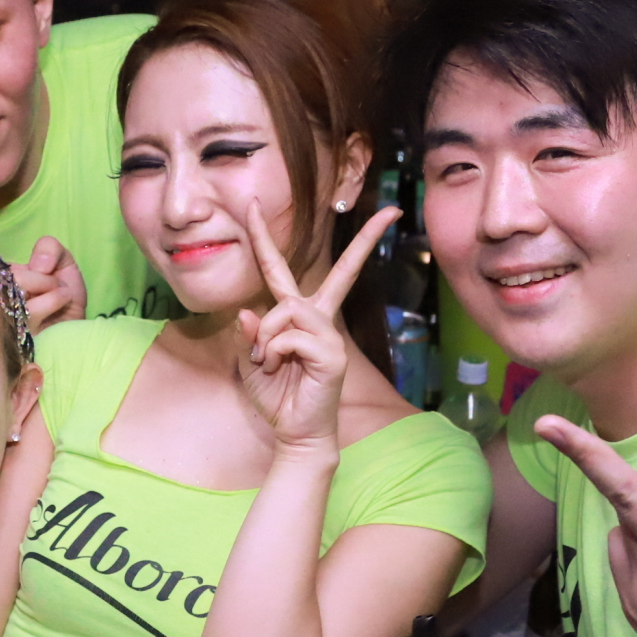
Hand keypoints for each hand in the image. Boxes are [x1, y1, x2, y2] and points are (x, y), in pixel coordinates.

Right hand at [0, 199, 85, 329]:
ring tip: (60, 291)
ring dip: (47, 285)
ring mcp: (1, 312)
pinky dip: (58, 298)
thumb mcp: (64, 265)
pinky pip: (37, 304)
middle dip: (35, 273)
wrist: (75, 337)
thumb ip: (51, 249)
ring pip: (19, 284)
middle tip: (53, 279)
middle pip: (0, 268)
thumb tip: (36, 265)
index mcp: (0, 272)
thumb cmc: (64, 302)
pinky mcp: (14, 332)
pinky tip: (62, 301)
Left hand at [234, 201, 396, 456]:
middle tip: (390, 212)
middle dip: (367, 240)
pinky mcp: (333, 354)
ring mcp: (330, 335)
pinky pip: (290, 337)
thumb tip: (246, 311)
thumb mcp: (250, 361)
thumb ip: (248, 335)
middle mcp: (319, 319)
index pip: (281, 269)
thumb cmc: (276, 397)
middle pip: (342, 271)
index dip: (265, 237)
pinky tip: (276, 367)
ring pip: (287, 311)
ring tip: (266, 361)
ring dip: (265, 336)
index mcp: (297, 315)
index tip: (253, 203)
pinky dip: (272, 351)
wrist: (295, 433)